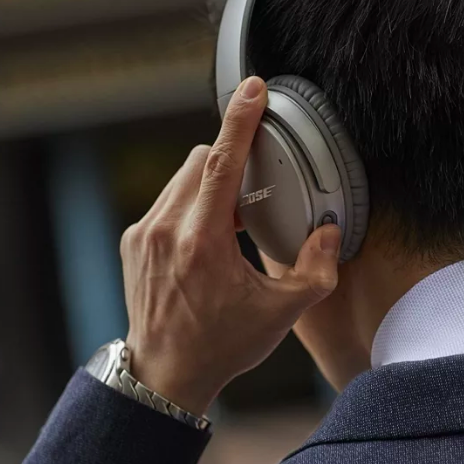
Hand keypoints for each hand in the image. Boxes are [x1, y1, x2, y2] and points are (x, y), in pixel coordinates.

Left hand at [120, 76, 341, 415]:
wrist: (168, 375)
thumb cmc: (223, 345)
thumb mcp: (283, 312)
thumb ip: (317, 270)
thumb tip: (330, 234)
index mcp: (204, 242)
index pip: (223, 162)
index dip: (241, 120)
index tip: (251, 89)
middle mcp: (166, 230)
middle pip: (200, 160)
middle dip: (229, 163)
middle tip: (250, 195)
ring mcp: (143, 235)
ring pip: (181, 179)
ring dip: (210, 186)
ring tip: (229, 223)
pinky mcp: (132, 243)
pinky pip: (165, 202)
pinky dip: (189, 206)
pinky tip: (203, 240)